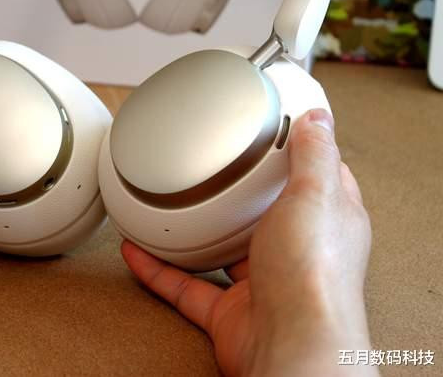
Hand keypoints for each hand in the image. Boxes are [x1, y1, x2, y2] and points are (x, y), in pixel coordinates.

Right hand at [121, 109, 377, 376]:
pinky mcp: (230, 311)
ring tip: (171, 208)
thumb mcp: (315, 195)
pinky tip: (137, 252)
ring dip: (195, 233)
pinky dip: (158, 271)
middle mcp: (295, 253)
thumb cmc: (313, 277)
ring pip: (222, 251)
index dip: (300, 155)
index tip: (278, 134)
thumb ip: (315, 156)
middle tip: (215, 169)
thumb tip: (318, 118)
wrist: (289, 344)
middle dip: (240, 195)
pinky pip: (186, 286)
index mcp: (324, 222)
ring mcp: (262, 283)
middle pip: (265, 215)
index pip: (318, 180)